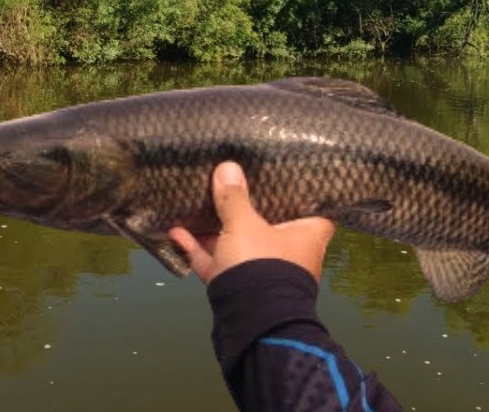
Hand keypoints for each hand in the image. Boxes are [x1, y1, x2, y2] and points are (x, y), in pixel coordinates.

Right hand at [169, 161, 335, 283]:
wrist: (248, 321)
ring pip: (239, 243)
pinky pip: (217, 261)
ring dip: (218, 226)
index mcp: (306, 234)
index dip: (300, 192)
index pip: (312, 207)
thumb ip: (234, 198)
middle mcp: (288, 252)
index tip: (286, 174)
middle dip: (249, 207)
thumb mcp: (244, 224)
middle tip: (236, 180)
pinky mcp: (236, 286)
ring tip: (200, 200)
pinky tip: (176, 230)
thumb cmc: (261, 265)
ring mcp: (261, 271)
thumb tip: (228, 167)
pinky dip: (199, 247)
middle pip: (270, 223)